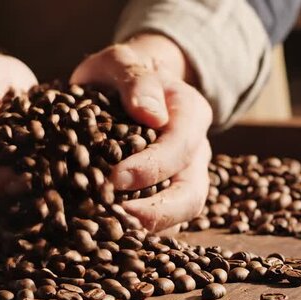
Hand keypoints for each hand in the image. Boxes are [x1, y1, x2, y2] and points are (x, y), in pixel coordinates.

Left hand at [71, 34, 211, 231]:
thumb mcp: (121, 62)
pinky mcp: (163, 195)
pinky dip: (136, 231)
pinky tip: (106, 235)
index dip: (151, 167)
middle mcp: (194, 151)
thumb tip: (150, 113)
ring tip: (109, 234)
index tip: (113, 178)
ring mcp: (182, 177)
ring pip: (179, 215)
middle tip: (116, 219)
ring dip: (147, 229)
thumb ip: (135, 79)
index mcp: (191, 114)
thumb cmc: (120, 74)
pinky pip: (158, 221)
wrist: (122, 88)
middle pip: (191, 194)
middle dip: (157, 213)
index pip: (180, 148)